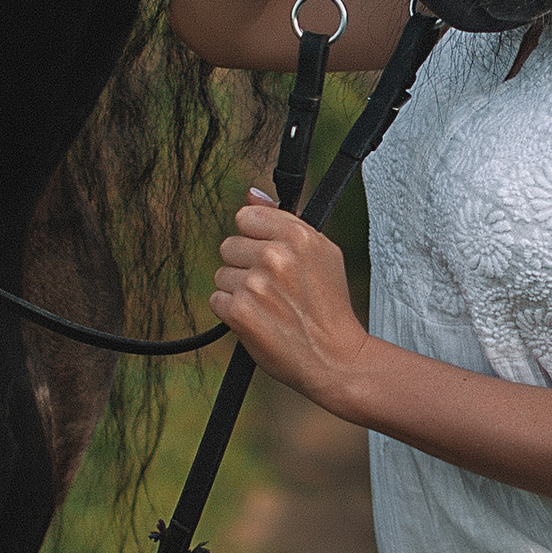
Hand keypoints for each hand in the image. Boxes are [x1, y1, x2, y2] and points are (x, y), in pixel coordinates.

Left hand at [211, 195, 368, 406]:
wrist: (335, 358)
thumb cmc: (329, 306)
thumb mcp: (321, 254)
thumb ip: (284, 221)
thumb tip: (251, 194)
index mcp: (298, 236)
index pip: (245, 217)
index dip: (254, 238)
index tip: (269, 257)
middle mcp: (275, 256)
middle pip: (229, 245)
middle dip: (245, 266)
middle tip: (272, 288)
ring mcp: (255, 284)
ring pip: (222, 274)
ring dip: (238, 291)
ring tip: (268, 306)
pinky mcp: (239, 311)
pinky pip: (217, 300)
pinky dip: (232, 313)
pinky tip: (258, 320)